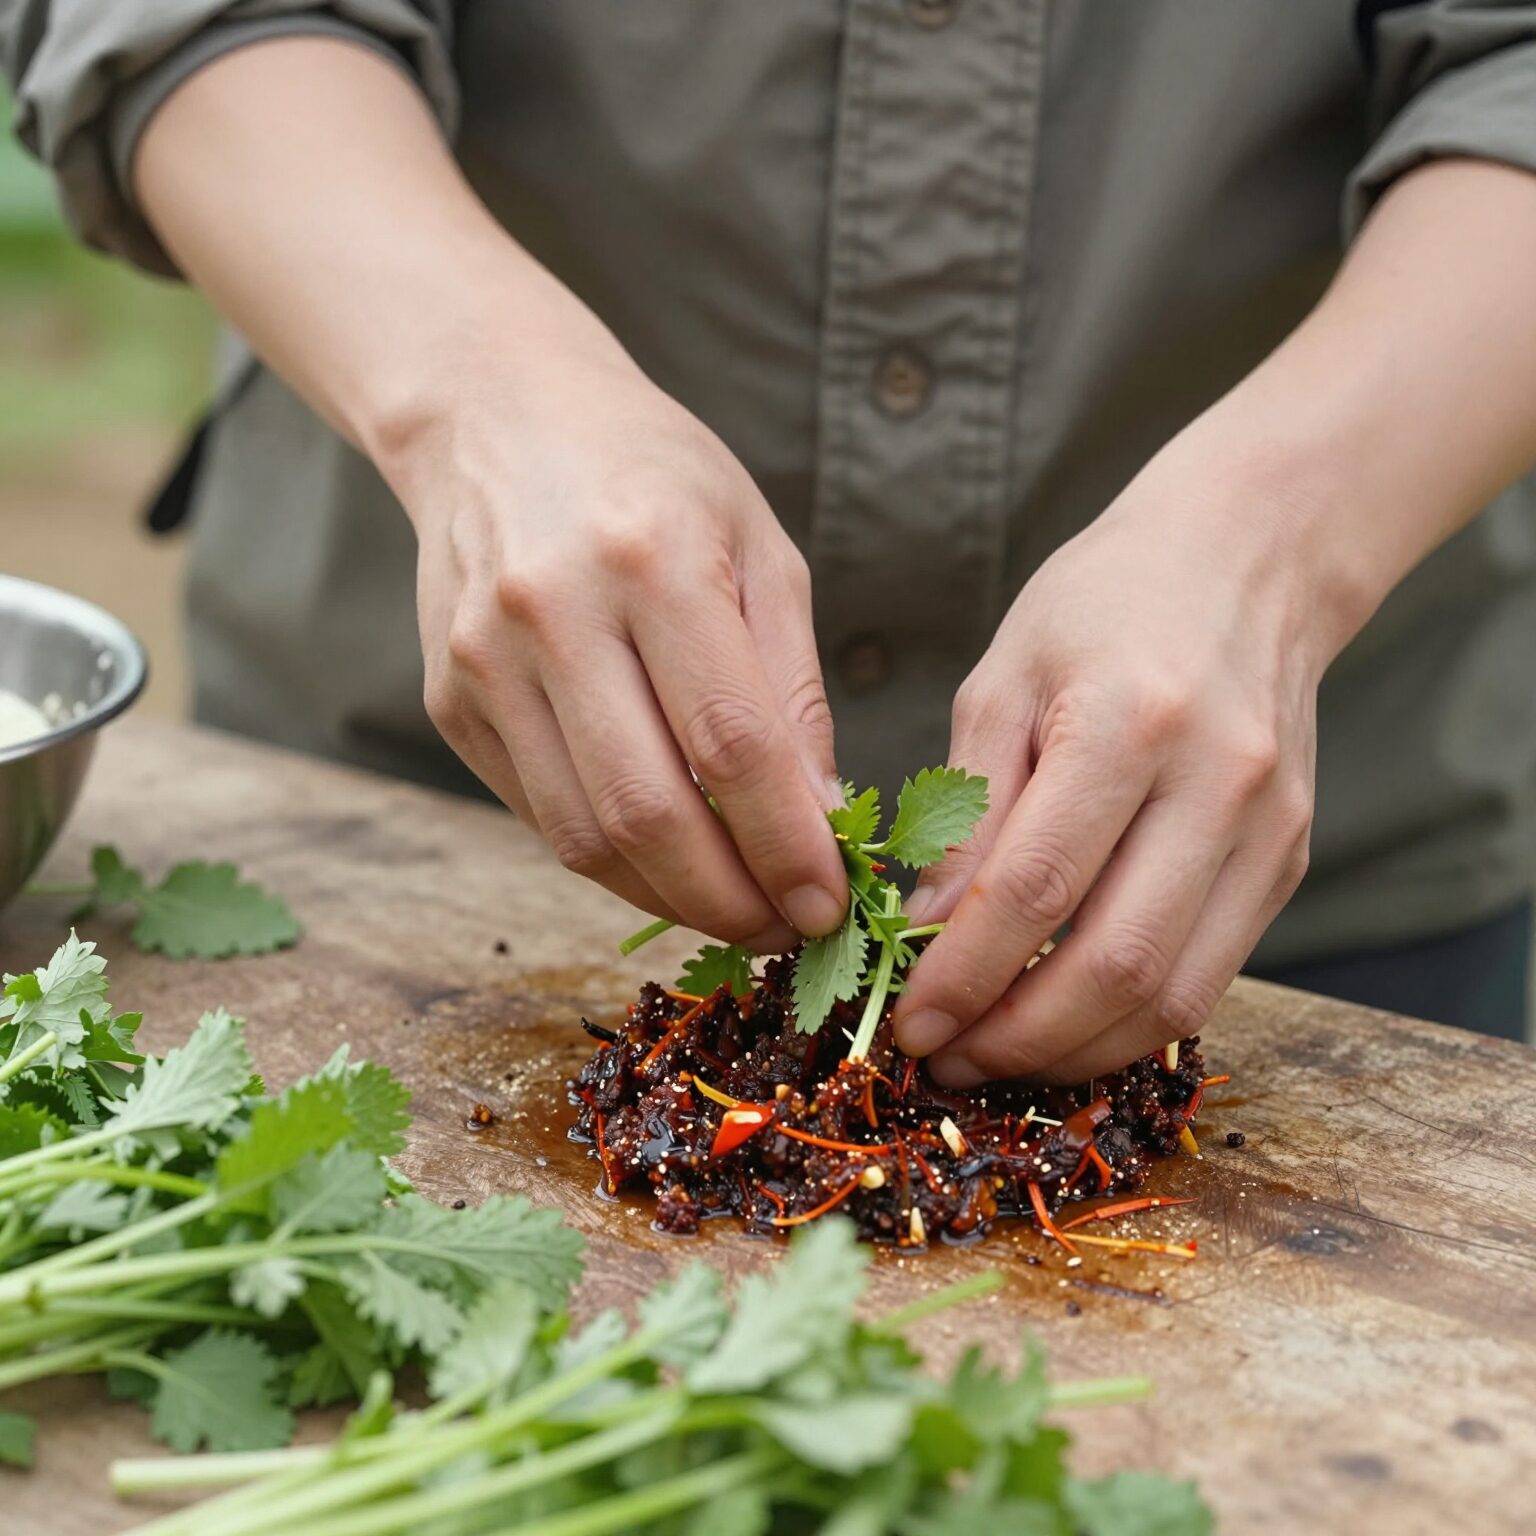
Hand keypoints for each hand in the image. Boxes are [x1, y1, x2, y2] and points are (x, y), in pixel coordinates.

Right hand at [389, 339, 848, 949]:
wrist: (498, 420)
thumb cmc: (655, 477)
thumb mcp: (760, 549)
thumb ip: (791, 689)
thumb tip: (820, 820)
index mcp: (652, 559)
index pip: (731, 745)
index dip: (788, 846)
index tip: (832, 904)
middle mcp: (553, 613)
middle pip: (647, 811)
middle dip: (730, 899)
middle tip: (785, 930)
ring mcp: (486, 663)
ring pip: (583, 836)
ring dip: (670, 900)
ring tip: (735, 911)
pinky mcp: (451, 702)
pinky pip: (539, 818)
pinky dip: (612, 863)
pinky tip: (666, 865)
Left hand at [892, 435, 1356, 1083]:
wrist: (1248, 560)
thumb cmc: (1103, 605)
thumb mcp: (1003, 679)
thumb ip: (965, 808)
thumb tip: (919, 928)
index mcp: (1128, 721)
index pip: (1035, 887)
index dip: (963, 973)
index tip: (910, 1023)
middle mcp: (1218, 782)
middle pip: (1116, 964)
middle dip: (1017, 1037)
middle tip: (946, 1058)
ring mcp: (1270, 829)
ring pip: (1174, 995)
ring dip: (1076, 1050)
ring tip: (998, 1055)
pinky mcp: (1290, 859)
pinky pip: (1209, 975)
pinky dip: (1131, 1020)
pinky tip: (1066, 1020)